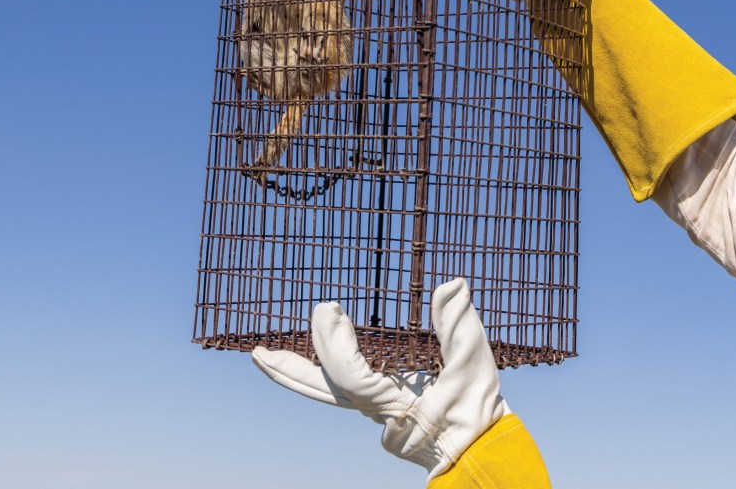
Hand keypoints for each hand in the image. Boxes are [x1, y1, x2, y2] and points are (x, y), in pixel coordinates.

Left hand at [252, 278, 508, 480]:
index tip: (330, 305)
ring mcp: (374, 413)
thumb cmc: (477, 412)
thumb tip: (453, 283)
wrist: (480, 452)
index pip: (349, 377)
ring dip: (296, 371)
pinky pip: (341, 388)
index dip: (333, 343)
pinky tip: (315, 354)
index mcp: (393, 403)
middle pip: (321, 392)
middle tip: (256, 353)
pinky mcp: (378, 409)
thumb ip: (461, 325)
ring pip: (326, 391)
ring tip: (267, 355)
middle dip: (287, 371)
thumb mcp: (475, 365)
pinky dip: (323, 369)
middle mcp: (375, 412)